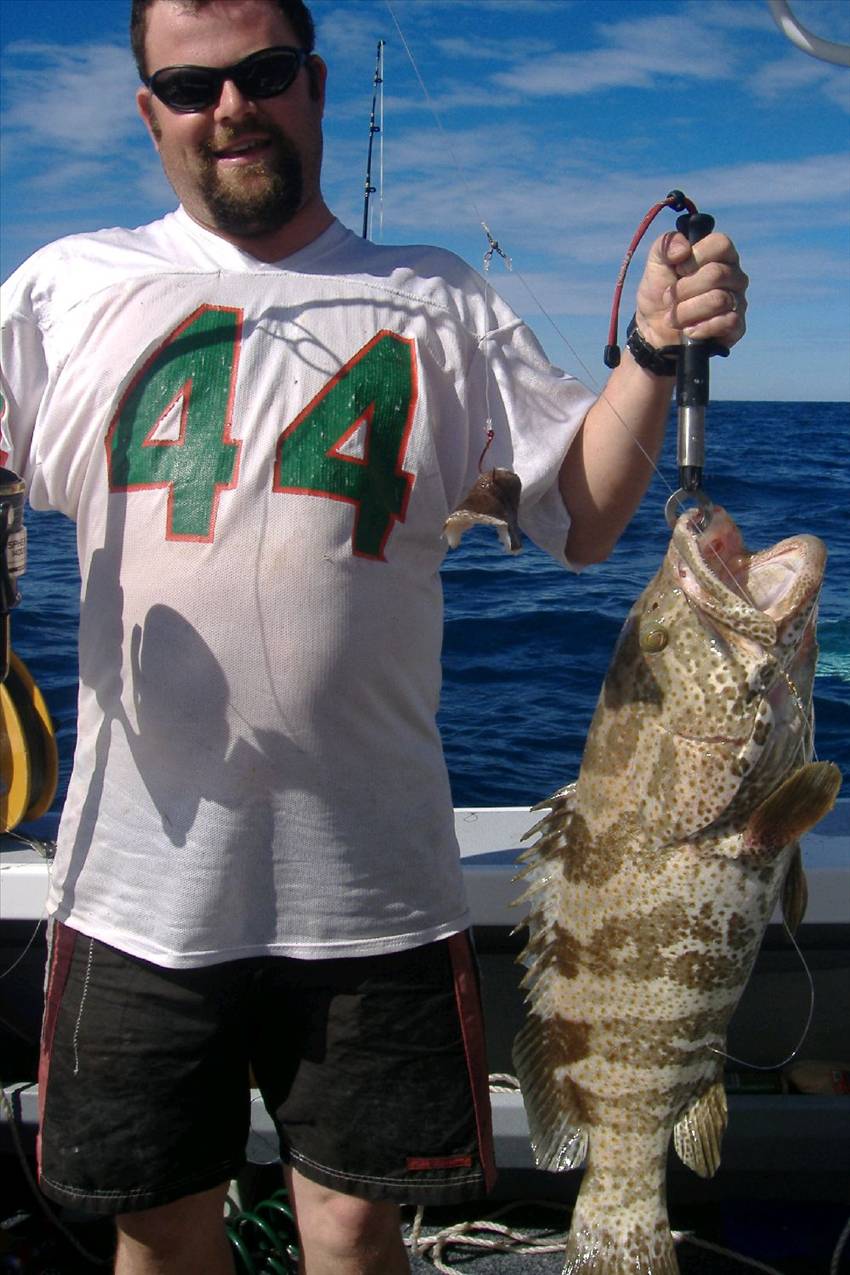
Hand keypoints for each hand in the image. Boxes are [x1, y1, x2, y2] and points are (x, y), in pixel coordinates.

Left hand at [634, 230, 747, 350]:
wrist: (654, 331)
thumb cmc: (659, 293)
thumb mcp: (656, 263)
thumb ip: (666, 244)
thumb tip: (684, 249)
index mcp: (719, 255)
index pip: (721, 244)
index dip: (696, 257)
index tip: (678, 269)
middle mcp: (734, 276)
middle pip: (716, 274)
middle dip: (683, 289)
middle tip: (668, 298)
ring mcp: (737, 301)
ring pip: (718, 300)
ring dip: (686, 311)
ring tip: (673, 318)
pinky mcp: (737, 326)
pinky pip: (728, 322)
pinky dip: (702, 328)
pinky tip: (689, 331)